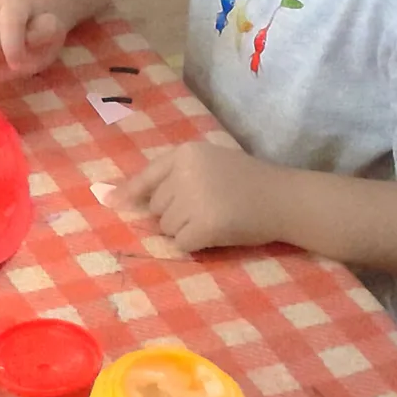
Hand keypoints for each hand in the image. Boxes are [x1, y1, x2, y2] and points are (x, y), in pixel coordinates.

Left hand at [110, 141, 289, 252]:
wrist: (286, 198)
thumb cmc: (249, 181)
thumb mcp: (210, 164)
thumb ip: (171, 177)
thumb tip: (117, 200)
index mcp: (186, 153)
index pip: (147, 177)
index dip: (128, 193)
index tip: (109, 204)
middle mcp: (186, 172)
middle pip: (156, 207)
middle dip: (175, 214)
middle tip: (208, 209)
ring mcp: (195, 198)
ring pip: (167, 228)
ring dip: (186, 230)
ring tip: (216, 219)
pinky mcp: (205, 224)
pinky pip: (181, 243)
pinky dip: (196, 244)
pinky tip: (217, 233)